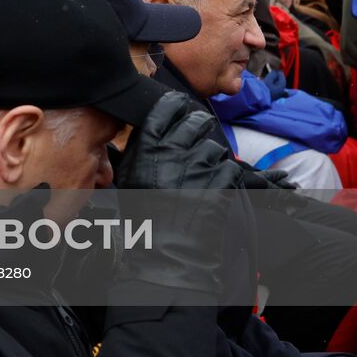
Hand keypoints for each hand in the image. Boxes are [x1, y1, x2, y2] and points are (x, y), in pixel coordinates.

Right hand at [112, 92, 242, 294]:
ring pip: (214, 146)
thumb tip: (147, 130)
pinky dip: (224, 176)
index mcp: (148, 146)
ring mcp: (200, 165)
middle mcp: (174, 150)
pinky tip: (212, 187)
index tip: (179, 107)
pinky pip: (229, 167)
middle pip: (195, 121)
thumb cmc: (143, 217)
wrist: (166, 251)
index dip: (175, 105)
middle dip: (198, 125)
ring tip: (201, 172)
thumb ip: (137, 150)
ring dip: (210, 155)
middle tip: (197, 132)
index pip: (166, 108)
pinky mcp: (222, 181)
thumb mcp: (128, 178)